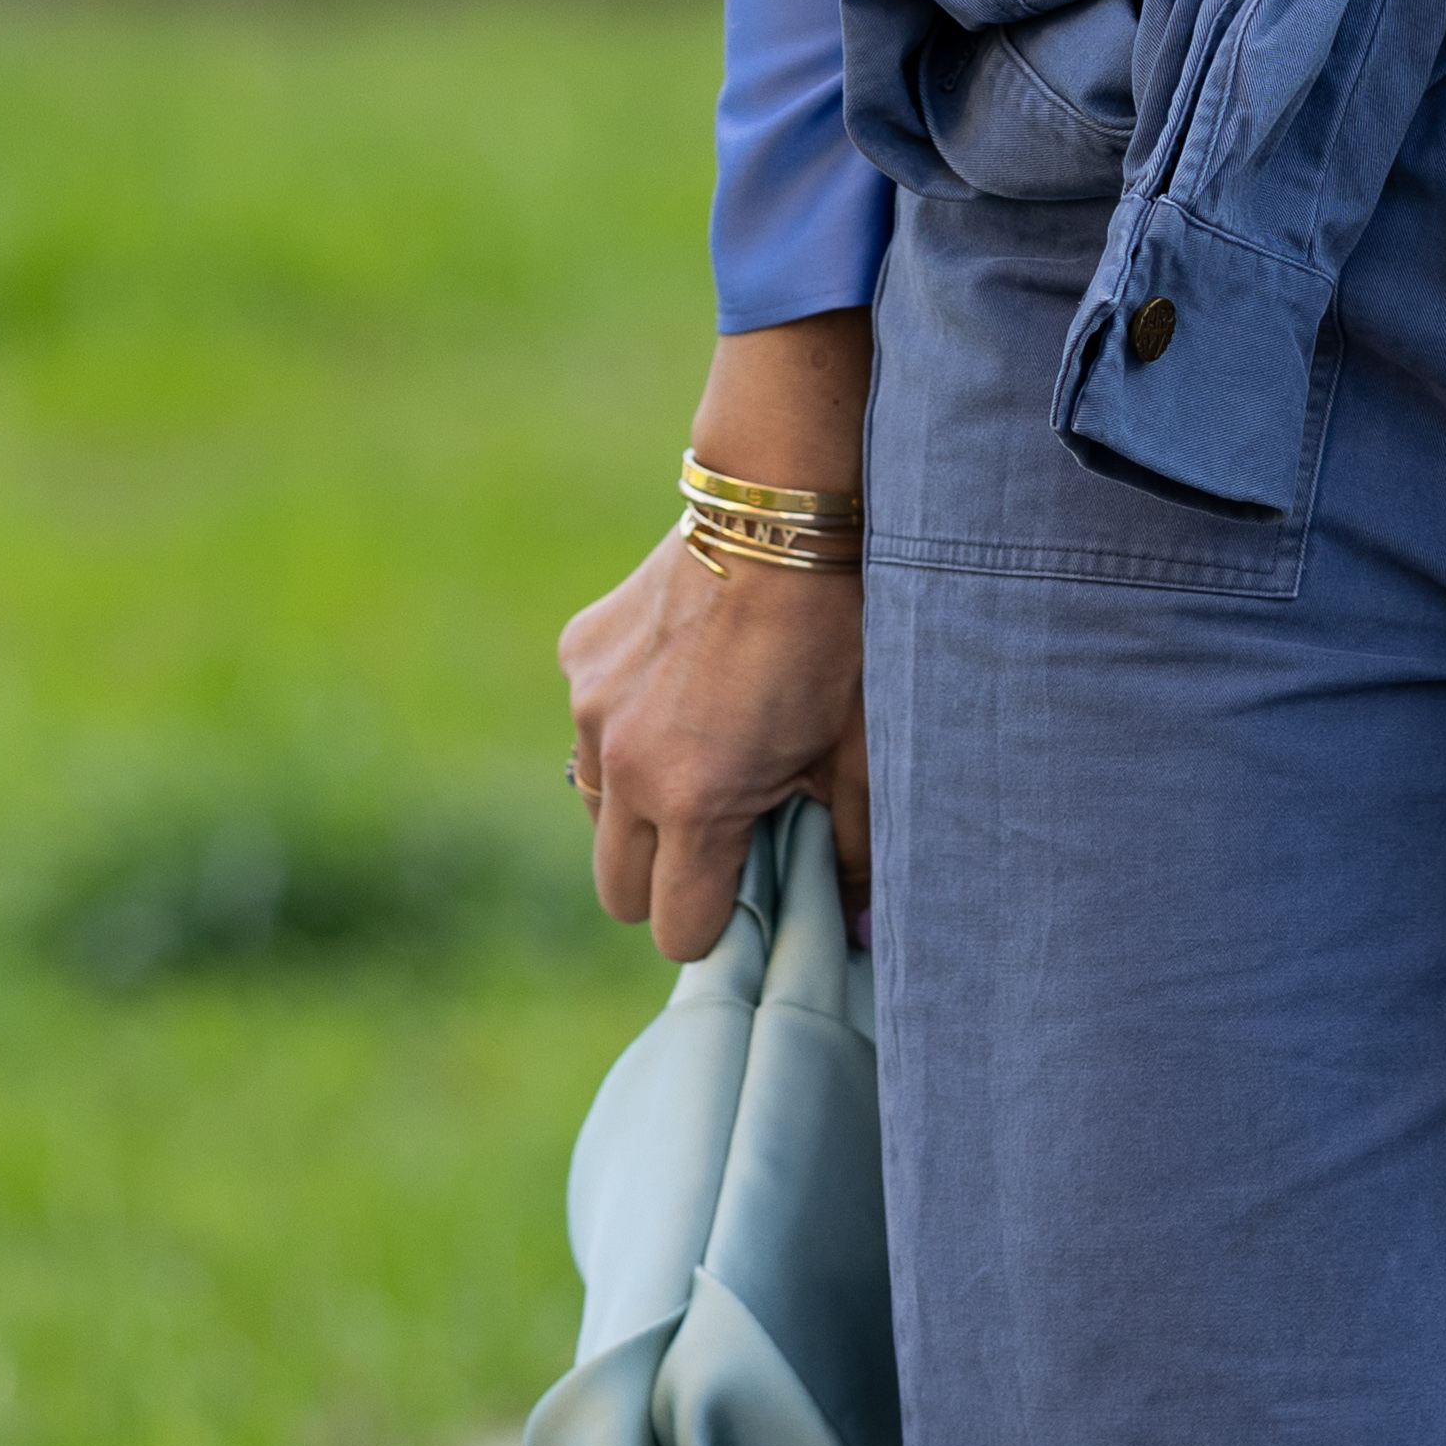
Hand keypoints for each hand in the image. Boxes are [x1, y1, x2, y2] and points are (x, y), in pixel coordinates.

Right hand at [563, 315, 874, 963]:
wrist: (785, 507)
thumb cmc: (842, 636)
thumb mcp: (866, 756)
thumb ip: (854, 857)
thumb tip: (862, 938)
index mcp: (692, 802)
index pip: (676, 930)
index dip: (721, 921)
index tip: (758, 884)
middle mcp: (619, 764)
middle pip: (618, 889)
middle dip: (670, 879)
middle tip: (734, 831)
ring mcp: (588, 706)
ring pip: (596, 810)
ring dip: (642, 807)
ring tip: (712, 753)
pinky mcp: (578, 653)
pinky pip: (591, 726)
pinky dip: (628, 727)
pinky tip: (689, 683)